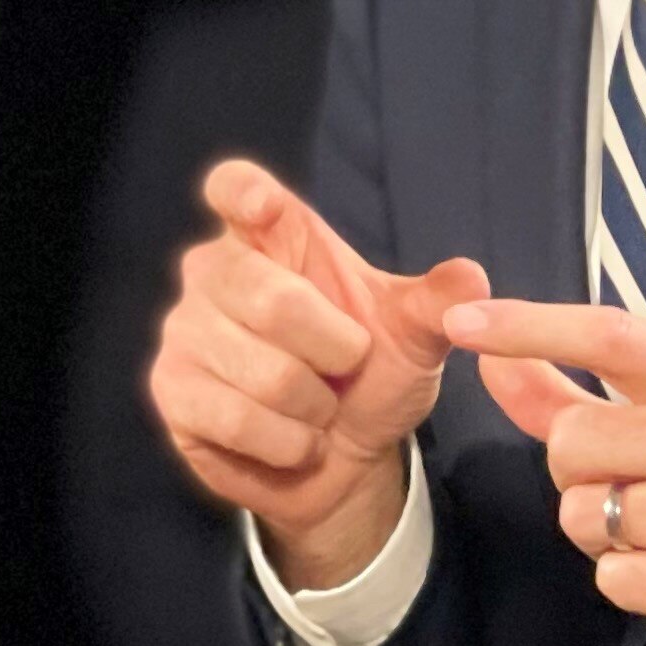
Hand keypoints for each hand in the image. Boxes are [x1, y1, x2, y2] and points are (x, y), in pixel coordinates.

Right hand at [150, 160, 487, 586]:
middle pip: (267, 295)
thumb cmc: (367, 376)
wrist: (343, 458)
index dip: (243, 192)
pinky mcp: (173, 391)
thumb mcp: (413, 335)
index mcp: (270, 236)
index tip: (264, 208)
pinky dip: (287, 441)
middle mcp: (215, 272)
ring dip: (313, 406)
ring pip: (261, 370)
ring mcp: (186, 331)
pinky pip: (237, 418)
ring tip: (318, 408)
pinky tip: (294, 439)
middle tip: (347, 365)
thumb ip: (437, 303)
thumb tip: (472, 277)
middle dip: (333, 347)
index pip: (234, 188)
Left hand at [444, 298, 645, 645]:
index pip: (611, 336)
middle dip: (577, 472)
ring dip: (602, 532)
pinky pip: (609, 576)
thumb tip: (491, 355)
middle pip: (573, 440)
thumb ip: (576, 393)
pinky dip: (629, 580)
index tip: (465, 320)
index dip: (530, 325)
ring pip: (581, 513)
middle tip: (632, 488)